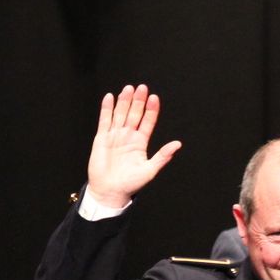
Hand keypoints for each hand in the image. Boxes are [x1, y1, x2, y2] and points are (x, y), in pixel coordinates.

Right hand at [85, 84, 182, 208]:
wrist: (109, 191)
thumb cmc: (130, 184)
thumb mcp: (149, 170)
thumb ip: (163, 156)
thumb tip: (177, 144)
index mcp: (140, 143)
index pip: (147, 121)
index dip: (151, 110)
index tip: (154, 98)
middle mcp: (128, 136)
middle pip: (134, 114)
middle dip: (138, 101)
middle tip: (142, 88)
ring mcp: (115, 136)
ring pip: (120, 114)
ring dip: (124, 101)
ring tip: (128, 89)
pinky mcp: (102, 138)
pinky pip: (104, 120)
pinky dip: (107, 109)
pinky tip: (110, 97)